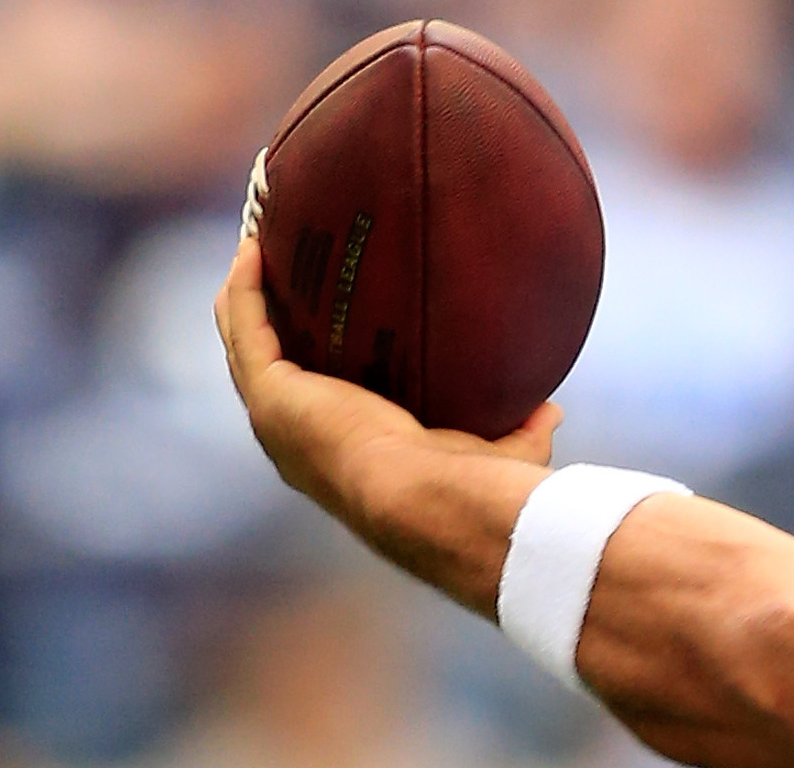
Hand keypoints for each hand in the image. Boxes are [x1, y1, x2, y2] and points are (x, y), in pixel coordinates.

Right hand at [213, 237, 560, 528]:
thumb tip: (550, 409)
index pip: (314, 401)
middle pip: (265, 365)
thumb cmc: (468, 488)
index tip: (324, 316)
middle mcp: (295, 438)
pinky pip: (245, 324)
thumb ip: (520, 430)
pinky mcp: (271, 391)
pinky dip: (246, 285)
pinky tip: (256, 244)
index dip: (310, 360)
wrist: (430, 500)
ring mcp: (275, 415)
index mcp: (339, 454)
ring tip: (256, 242)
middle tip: (276, 265)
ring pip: (243, 341)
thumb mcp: (496, 452)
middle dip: (267, 316)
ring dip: (245, 292)